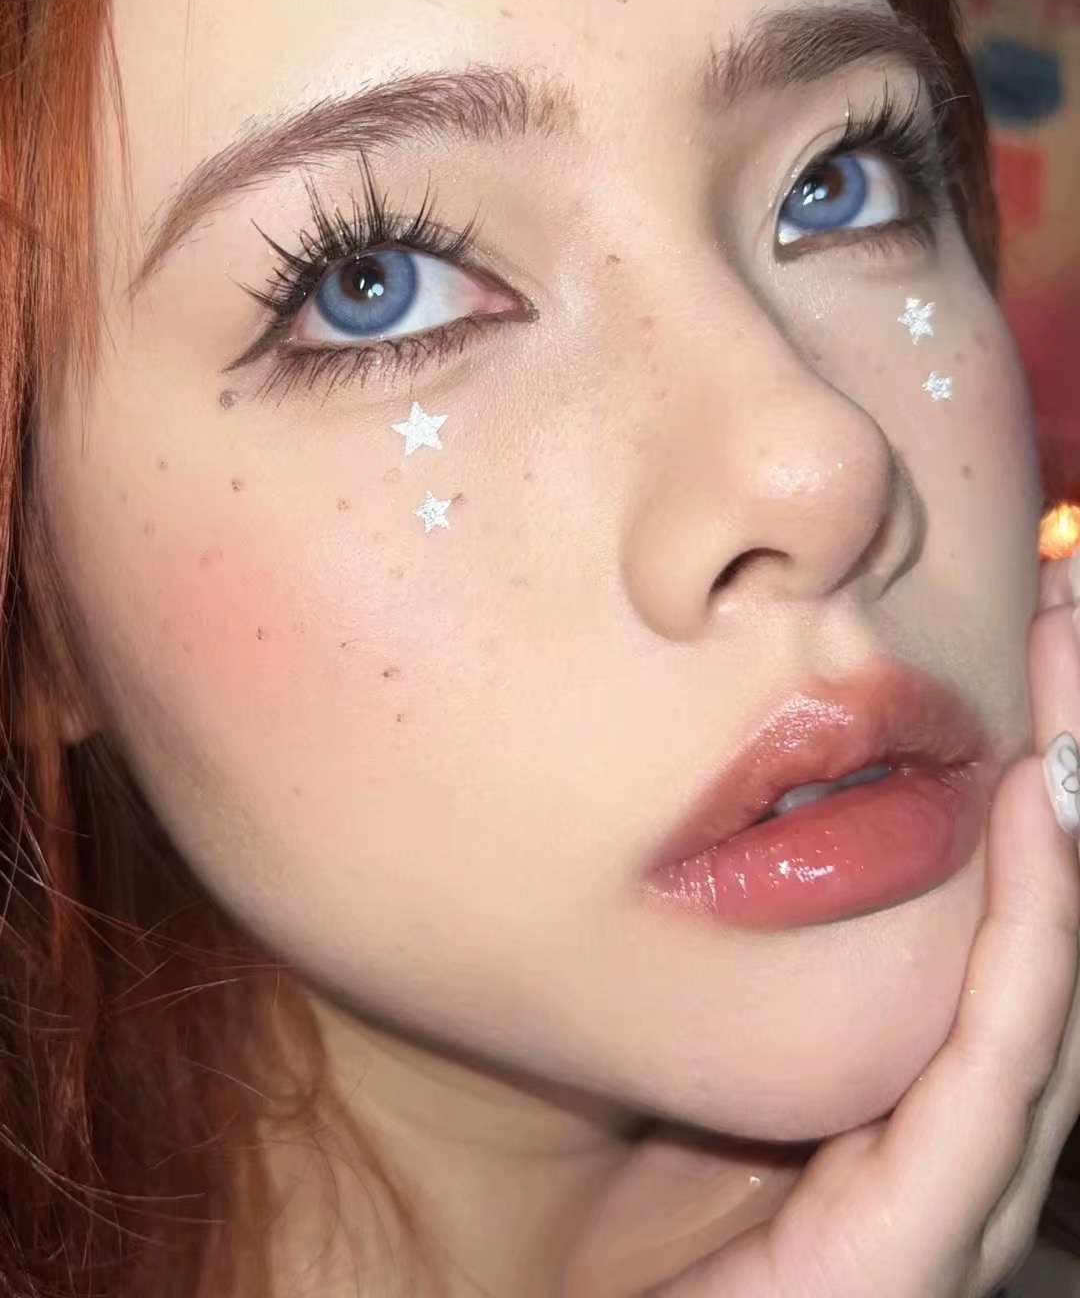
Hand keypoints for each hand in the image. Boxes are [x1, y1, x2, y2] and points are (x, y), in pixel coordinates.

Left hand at [562, 556, 1079, 1297]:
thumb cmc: (590, 1166)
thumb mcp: (677, 1005)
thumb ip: (748, 919)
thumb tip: (764, 767)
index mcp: (906, 1071)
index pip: (1007, 907)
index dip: (1041, 768)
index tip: (1047, 621)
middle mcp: (950, 1122)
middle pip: (1046, 919)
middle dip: (1076, 761)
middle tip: (1077, 612)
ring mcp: (950, 1186)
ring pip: (1049, 978)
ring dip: (1074, 809)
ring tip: (1072, 661)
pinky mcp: (914, 1241)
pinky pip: (993, 1069)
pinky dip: (1033, 933)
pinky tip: (1036, 808)